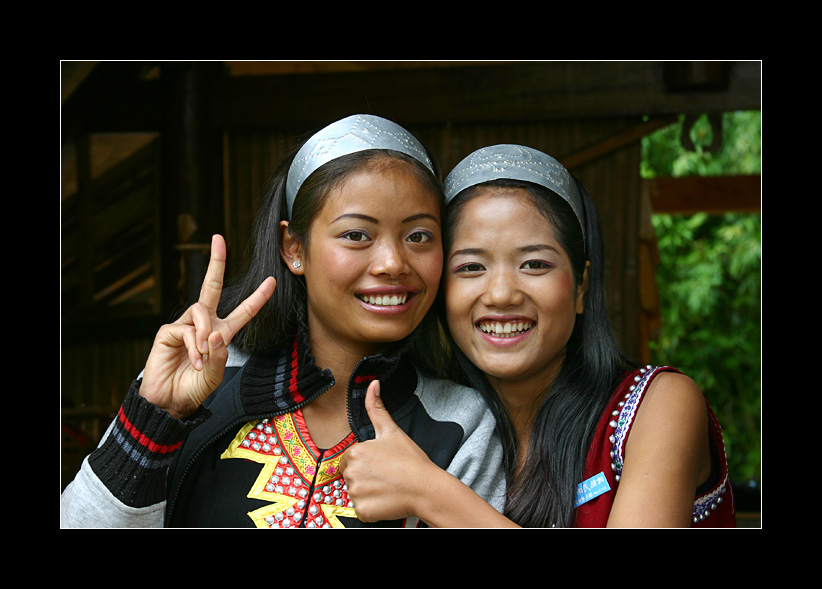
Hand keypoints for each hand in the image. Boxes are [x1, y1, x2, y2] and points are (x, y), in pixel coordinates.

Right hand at [139, 234, 275, 418]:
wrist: (169, 402)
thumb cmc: (193, 389)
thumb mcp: (214, 375)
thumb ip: (218, 356)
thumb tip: (212, 333)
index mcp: (222, 333)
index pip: (243, 311)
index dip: (257, 297)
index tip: (271, 280)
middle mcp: (204, 324)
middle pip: (211, 286)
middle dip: (216, 262)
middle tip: (218, 238)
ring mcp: (185, 326)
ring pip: (202, 311)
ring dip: (205, 334)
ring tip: (201, 356)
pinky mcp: (169, 331)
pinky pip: (187, 329)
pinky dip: (193, 346)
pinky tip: (192, 360)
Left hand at [340, 380, 435, 522]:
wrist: (426, 488)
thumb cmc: (411, 461)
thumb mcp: (392, 431)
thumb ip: (377, 408)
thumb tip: (373, 384)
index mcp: (356, 452)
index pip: (350, 459)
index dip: (366, 463)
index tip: (382, 465)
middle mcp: (351, 472)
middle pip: (351, 476)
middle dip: (365, 477)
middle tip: (386, 477)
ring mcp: (356, 493)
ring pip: (356, 493)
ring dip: (369, 493)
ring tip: (388, 488)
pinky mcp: (362, 511)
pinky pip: (361, 510)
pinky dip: (372, 508)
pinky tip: (386, 500)